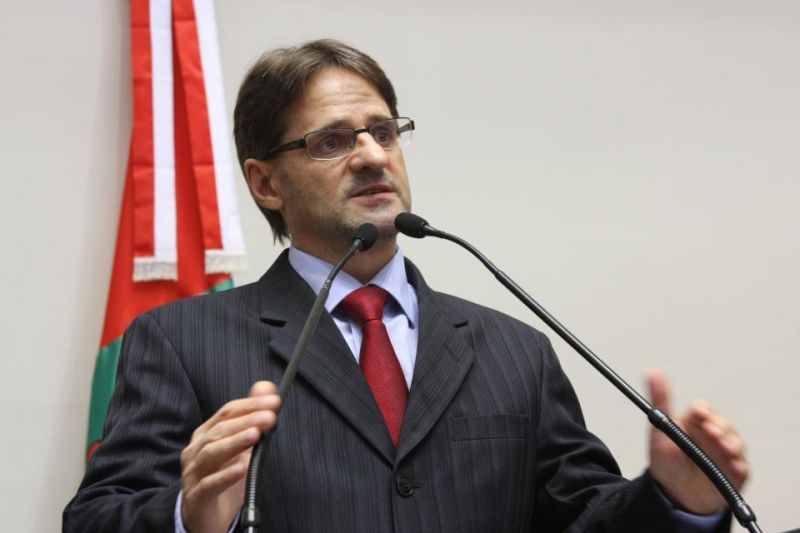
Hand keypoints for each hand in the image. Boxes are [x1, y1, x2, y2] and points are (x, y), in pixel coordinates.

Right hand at [180, 381, 280, 532]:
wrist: (204, 517)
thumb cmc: (223, 477)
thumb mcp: (241, 446)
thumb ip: (252, 416)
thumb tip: (266, 387)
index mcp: (206, 435)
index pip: (227, 412)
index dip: (251, 405)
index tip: (274, 401)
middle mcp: (196, 451)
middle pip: (220, 430)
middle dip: (247, 421)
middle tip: (270, 417)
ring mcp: (193, 473)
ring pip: (211, 454)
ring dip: (235, 442)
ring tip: (255, 436)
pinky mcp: (196, 497)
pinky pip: (208, 484)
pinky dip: (225, 475)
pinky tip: (241, 468)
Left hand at [647, 369, 748, 514]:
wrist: (674, 496)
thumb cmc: (666, 463)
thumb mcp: (660, 430)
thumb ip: (660, 401)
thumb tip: (653, 371)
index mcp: (694, 424)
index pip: (703, 411)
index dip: (703, 411)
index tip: (699, 414)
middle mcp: (712, 436)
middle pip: (723, 424)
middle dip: (720, 427)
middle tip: (711, 432)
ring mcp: (724, 454)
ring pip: (736, 442)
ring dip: (732, 443)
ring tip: (724, 448)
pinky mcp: (734, 472)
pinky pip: (742, 467)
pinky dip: (739, 465)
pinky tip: (733, 466)